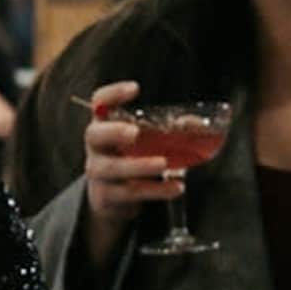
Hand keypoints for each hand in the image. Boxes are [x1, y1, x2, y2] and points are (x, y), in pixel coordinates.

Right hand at [75, 81, 187, 270]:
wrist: (111, 200)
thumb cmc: (132, 159)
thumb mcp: (146, 142)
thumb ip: (169, 131)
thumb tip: (196, 124)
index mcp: (104, 124)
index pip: (99, 103)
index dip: (114, 94)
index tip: (135, 89)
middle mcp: (96, 147)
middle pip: (95, 135)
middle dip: (114, 132)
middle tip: (134, 132)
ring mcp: (98, 172)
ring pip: (113, 168)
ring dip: (139, 165)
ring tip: (163, 164)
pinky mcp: (107, 196)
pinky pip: (130, 192)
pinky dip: (156, 190)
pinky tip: (176, 187)